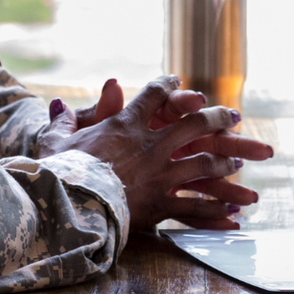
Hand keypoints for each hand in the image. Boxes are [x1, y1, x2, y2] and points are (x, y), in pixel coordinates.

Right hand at [35, 76, 274, 230]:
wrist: (65, 206)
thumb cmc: (59, 173)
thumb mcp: (56, 141)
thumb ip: (63, 121)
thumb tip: (59, 104)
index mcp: (126, 125)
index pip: (154, 95)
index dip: (168, 86)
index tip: (179, 81)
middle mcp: (150, 145)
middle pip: (195, 123)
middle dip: (217, 118)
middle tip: (233, 116)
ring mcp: (160, 174)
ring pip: (203, 162)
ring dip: (223, 162)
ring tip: (237, 163)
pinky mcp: (161, 204)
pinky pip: (196, 205)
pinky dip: (216, 209)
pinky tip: (233, 212)